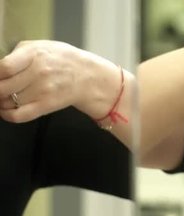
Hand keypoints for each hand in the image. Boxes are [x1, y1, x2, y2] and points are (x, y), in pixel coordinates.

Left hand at [0, 40, 122, 122]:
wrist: (90, 76)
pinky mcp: (48, 105)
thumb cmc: (64, 61)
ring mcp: (44, 90)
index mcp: (34, 54)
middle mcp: (39, 72)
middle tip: (0, 90)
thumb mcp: (41, 46)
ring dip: (2, 102)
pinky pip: (20, 115)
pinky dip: (8, 115)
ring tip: (5, 98)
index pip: (3, 67)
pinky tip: (7, 111)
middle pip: (3, 87)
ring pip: (9, 102)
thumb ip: (18, 54)